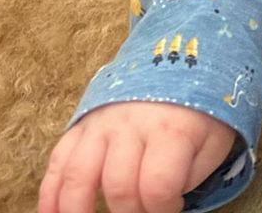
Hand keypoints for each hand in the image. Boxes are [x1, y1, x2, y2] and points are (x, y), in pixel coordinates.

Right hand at [39, 101, 235, 212]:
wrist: (176, 64)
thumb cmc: (198, 112)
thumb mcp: (211, 140)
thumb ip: (191, 175)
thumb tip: (163, 201)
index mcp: (170, 128)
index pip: (157, 185)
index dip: (162, 209)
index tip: (171, 209)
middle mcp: (130, 125)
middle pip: (119, 185)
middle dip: (129, 211)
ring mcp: (99, 124)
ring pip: (79, 176)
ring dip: (79, 210)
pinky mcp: (79, 126)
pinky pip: (57, 163)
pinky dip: (50, 195)